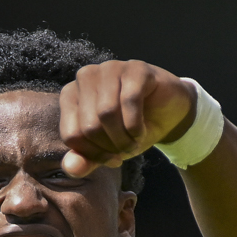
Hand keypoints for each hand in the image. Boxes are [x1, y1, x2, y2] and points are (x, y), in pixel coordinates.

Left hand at [59, 61, 205, 177]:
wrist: (166, 114)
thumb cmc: (129, 130)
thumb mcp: (106, 151)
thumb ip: (85, 161)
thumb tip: (71, 168)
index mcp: (70, 96)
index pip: (71, 136)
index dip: (93, 155)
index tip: (111, 159)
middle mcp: (85, 77)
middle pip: (89, 126)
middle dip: (110, 148)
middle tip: (126, 150)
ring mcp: (110, 68)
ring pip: (107, 113)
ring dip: (124, 138)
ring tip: (134, 142)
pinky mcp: (135, 68)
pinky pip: (129, 101)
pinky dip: (137, 126)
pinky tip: (142, 131)